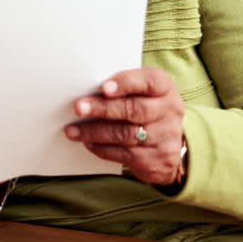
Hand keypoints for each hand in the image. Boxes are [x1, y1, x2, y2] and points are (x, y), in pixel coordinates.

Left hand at [64, 67, 185, 185]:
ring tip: (73, 130)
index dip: (125, 84)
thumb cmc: (146, 106)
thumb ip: (122, 86)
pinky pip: (125, 154)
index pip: (149, 81)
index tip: (103, 88)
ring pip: (126, 134)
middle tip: (79, 108)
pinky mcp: (157, 159)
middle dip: (103, 109)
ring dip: (95, 132)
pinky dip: (103, 148)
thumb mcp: (143, 90)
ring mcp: (165, 137)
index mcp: (165, 87)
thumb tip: (86, 88)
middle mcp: (169, 111)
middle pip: (134, 109)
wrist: (169, 142)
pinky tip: (88, 143)